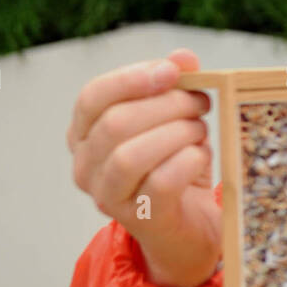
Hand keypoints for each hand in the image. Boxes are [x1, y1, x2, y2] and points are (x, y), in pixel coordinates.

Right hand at [68, 49, 221, 286]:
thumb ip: (175, 86)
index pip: (92, 97)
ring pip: (131, 154)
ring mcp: (108, 196)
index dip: (132, 78)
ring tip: (200, 130)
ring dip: (177, 133)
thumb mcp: (176, 120)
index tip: (173, 71)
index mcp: (85, 135)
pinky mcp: (140, 219)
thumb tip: (183, 57)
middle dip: (168, 104)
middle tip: (200, 103)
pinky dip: (188, 160)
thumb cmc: (177, 167)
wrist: (191, 229)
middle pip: (116, 122)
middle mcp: (86, 167)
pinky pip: (161, 182)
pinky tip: (201, 155)